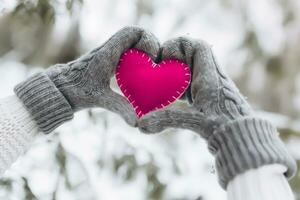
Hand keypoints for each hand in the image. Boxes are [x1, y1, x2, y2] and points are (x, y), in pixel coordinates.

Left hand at [46, 26, 159, 125]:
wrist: (58, 87)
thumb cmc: (76, 91)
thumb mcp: (100, 99)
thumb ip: (121, 108)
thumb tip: (138, 124)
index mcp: (108, 52)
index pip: (133, 32)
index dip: (148, 40)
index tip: (152, 58)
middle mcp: (109, 48)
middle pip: (135, 35)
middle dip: (149, 45)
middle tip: (154, 63)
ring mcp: (108, 52)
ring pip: (131, 42)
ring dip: (143, 51)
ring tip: (150, 67)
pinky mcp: (107, 59)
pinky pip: (126, 50)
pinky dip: (136, 57)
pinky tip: (139, 74)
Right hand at [138, 37, 295, 188]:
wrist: (242, 136)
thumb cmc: (223, 127)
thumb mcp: (192, 120)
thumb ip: (166, 119)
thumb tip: (141, 125)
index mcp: (210, 75)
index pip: (199, 46)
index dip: (180, 45)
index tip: (167, 58)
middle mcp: (212, 76)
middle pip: (194, 54)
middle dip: (175, 60)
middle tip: (163, 72)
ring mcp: (211, 84)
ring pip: (192, 68)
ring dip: (177, 73)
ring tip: (166, 86)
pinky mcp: (209, 94)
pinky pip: (193, 81)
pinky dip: (181, 85)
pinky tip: (174, 98)